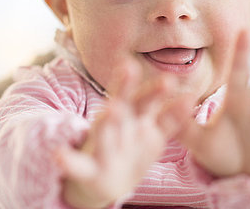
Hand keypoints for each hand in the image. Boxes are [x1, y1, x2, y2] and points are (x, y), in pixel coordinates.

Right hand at [56, 64, 193, 208]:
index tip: (169, 78)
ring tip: (111, 108)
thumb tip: (191, 97)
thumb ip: (170, 118)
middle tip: (131, 68)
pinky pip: (77, 165)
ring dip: (107, 119)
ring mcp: (100, 144)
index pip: (144, 97)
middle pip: (124, 103)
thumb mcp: (151, 134)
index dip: (155, 89)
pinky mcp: (87, 169)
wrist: (104, 182)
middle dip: (127, 87)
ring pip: (104, 130)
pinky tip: (58, 155)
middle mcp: (115, 124)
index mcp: (132, 116)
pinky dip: (68, 160)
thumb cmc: (130, 150)